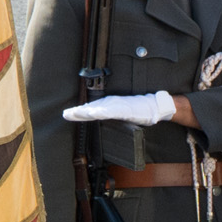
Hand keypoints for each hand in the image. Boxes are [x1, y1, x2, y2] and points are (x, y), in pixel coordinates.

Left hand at [61, 90, 176, 125]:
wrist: (155, 107)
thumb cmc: (139, 110)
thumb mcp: (122, 113)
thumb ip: (111, 114)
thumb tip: (100, 117)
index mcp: (109, 106)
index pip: (91, 110)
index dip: (78, 113)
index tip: (67, 114)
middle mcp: (111, 104)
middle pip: (92, 108)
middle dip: (78, 112)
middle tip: (66, 114)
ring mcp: (118, 106)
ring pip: (100, 109)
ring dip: (88, 111)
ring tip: (76, 113)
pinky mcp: (125, 109)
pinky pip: (113, 111)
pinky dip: (104, 112)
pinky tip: (96, 113)